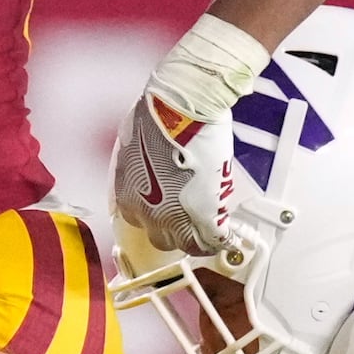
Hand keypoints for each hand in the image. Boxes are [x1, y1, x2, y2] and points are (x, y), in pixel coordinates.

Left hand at [115, 16, 275, 264]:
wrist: (181, 110)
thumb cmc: (156, 118)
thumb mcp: (134, 149)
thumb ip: (139, 171)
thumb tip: (150, 172)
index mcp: (126, 196)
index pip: (140, 224)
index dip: (159, 218)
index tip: (170, 215)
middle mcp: (146, 212)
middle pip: (162, 238)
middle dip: (176, 229)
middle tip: (190, 219)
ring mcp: (176, 216)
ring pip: (189, 243)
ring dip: (200, 235)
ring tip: (212, 228)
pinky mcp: (205, 213)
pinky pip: (213, 237)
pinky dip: (221, 236)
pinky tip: (227, 233)